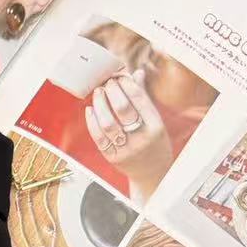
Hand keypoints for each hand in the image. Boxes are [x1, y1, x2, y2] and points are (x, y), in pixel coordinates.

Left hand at [83, 68, 173, 201]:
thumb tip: (136, 73)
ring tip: (98, 92)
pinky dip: (92, 121)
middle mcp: (141, 138)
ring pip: (107, 123)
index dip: (126, 84)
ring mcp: (126, 149)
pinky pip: (98, 137)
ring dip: (100, 104)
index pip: (139, 99)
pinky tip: (90, 110)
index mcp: (155, 126)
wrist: (152, 173)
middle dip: (112, 91)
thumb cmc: (155, 143)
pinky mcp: (112, 157)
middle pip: (122, 109)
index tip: (120, 77)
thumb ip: (144, 99)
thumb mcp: (156, 121)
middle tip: (107, 83)